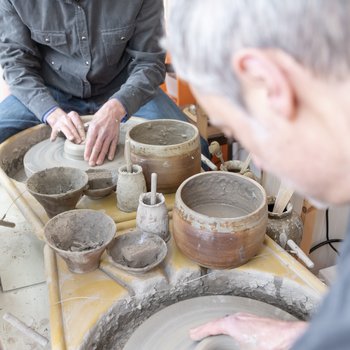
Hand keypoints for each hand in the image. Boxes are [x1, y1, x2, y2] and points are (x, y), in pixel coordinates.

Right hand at [47, 108, 84, 143]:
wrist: (57, 116)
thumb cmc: (71, 121)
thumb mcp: (76, 121)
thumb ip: (82, 126)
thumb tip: (89, 135)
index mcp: (73, 115)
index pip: (78, 123)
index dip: (81, 131)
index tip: (84, 138)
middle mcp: (66, 117)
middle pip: (72, 126)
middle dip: (76, 134)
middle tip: (80, 141)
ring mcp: (59, 122)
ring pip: (64, 128)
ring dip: (68, 134)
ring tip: (71, 139)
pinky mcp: (54, 127)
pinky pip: (54, 131)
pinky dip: (53, 135)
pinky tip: (53, 140)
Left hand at [84, 99, 125, 165]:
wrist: (112, 111)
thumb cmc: (100, 116)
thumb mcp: (92, 122)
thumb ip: (89, 132)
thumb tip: (85, 142)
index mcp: (94, 129)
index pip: (90, 142)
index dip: (88, 151)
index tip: (86, 158)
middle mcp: (102, 132)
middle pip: (97, 147)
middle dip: (94, 156)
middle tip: (91, 164)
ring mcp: (110, 135)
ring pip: (105, 148)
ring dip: (101, 156)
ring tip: (98, 163)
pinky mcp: (115, 136)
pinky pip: (113, 146)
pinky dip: (111, 152)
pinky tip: (109, 158)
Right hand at [190, 313, 307, 349]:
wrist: (292, 338)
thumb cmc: (269, 344)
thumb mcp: (244, 348)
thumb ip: (229, 346)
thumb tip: (226, 344)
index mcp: (232, 323)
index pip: (211, 326)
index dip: (200, 331)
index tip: (191, 333)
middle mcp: (238, 317)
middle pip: (218, 322)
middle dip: (208, 328)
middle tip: (198, 333)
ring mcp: (248, 318)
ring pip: (229, 321)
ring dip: (220, 327)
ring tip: (215, 333)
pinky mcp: (257, 322)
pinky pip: (238, 323)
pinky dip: (231, 327)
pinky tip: (235, 334)